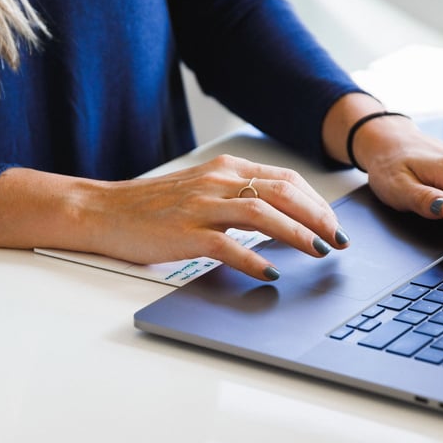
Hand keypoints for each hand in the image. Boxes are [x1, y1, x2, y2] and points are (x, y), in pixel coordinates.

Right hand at [0, 155, 349, 280]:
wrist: (104, 210)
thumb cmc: (154, 206)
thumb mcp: (203, 189)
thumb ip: (238, 197)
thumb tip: (282, 218)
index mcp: (225, 169)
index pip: (285, 179)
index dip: (316, 201)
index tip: (334, 223)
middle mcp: (217, 182)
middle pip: (282, 192)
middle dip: (318, 217)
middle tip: (338, 239)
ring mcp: (201, 206)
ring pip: (262, 214)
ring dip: (297, 234)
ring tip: (319, 252)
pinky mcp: (185, 233)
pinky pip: (228, 246)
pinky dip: (254, 259)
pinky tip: (271, 273)